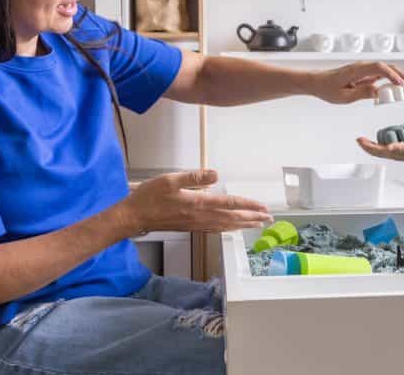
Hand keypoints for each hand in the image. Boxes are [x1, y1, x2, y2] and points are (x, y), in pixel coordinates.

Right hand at [122, 170, 272, 234]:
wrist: (134, 217)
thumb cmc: (149, 197)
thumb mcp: (170, 180)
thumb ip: (194, 177)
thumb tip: (215, 174)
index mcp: (198, 204)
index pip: (230, 204)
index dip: (248, 205)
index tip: (263, 207)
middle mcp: (201, 217)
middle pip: (233, 218)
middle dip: (252, 218)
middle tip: (269, 218)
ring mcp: (196, 224)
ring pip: (226, 226)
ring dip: (244, 225)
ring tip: (258, 224)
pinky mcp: (191, 227)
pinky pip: (216, 229)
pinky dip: (229, 228)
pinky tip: (233, 228)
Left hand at [311, 62, 403, 103]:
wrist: (316, 82)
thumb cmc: (327, 88)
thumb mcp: (343, 96)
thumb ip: (362, 93)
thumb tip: (378, 92)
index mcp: (356, 70)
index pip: (379, 68)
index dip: (392, 75)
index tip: (400, 85)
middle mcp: (361, 67)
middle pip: (386, 66)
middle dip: (400, 74)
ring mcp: (363, 70)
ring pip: (384, 70)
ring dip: (397, 77)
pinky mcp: (363, 74)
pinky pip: (379, 75)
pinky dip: (389, 80)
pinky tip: (394, 89)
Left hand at [356, 136, 403, 161]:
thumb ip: (399, 148)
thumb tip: (388, 147)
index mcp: (393, 154)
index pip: (375, 151)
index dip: (366, 146)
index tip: (359, 140)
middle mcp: (392, 153)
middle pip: (375, 150)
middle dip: (366, 145)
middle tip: (359, 139)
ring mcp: (395, 149)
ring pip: (381, 146)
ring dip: (374, 143)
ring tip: (367, 139)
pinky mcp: (399, 145)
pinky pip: (388, 143)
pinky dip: (383, 139)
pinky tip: (382, 135)